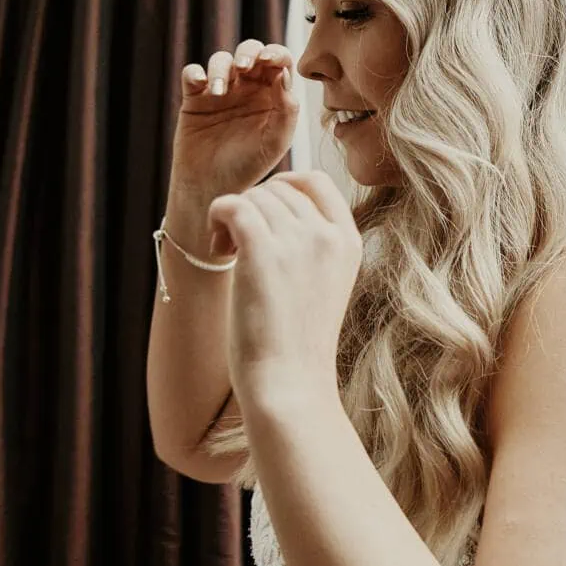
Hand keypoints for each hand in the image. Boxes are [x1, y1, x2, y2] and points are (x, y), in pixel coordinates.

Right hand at [170, 40, 301, 223]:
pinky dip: (194, 73)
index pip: (277, 62)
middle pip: (249, 52)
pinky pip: (192, 74)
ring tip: (219, 91)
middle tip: (244, 67)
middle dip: (248, 53)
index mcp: (272, 94)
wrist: (212, 187)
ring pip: (221, 59)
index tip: (271, 60)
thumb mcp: (275, 143)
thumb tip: (284, 74)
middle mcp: (247, 88)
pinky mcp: (195, 98)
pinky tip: (200, 85)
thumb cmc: (248, 168)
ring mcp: (220, 91)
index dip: (275, 53)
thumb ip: (286, 110)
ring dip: (220, 67)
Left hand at [208, 171, 362, 402]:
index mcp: (348, 242)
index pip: (317, 181)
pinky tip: (218, 246)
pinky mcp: (262, 251)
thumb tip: (275, 204)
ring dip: (233, 216)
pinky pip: (233, 204)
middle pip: (280, 188)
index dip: (285, 187)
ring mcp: (297, 241)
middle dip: (255, 206)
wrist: (290, 384)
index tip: (266, 215)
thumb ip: (312, 244)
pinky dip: (218, 215)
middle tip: (239, 244)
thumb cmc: (298, 344)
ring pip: (254, 196)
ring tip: (228, 252)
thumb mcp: (325, 284)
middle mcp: (327, 235)